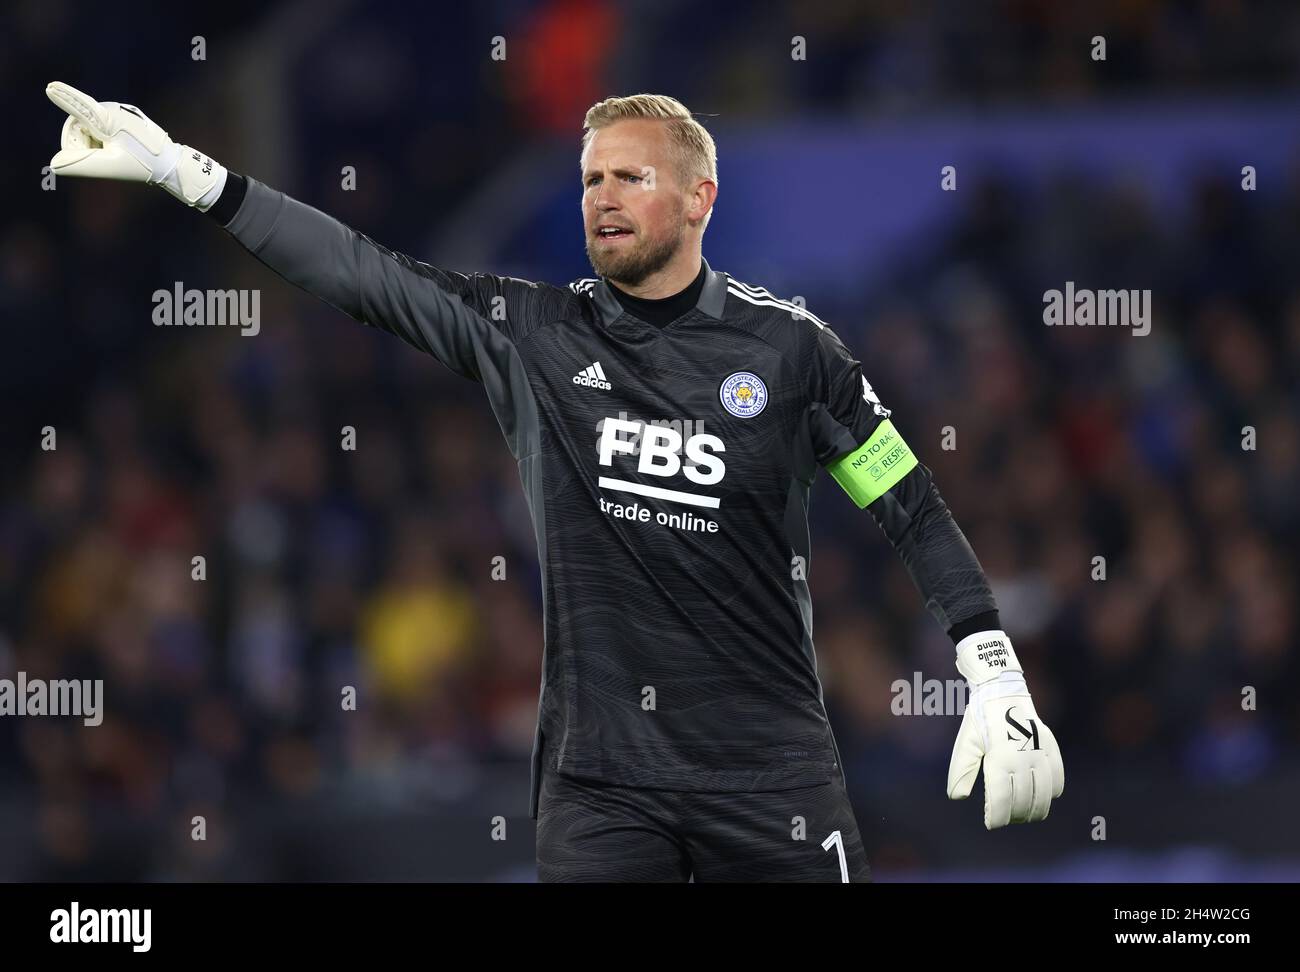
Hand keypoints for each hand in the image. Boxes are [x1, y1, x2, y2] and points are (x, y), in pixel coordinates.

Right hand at [46, 81, 225, 208]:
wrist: (169, 161)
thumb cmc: (143, 164)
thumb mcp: (112, 167)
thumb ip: (82, 165)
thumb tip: (55, 164)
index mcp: (108, 120)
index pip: (81, 108)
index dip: (65, 98)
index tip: (51, 87)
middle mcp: (110, 110)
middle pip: (77, 126)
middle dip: (82, 144)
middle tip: (104, 157)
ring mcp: (115, 111)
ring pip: (87, 128)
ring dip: (93, 143)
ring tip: (115, 153)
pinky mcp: (119, 115)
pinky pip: (99, 128)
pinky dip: (102, 140)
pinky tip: (118, 149)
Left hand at [946, 631, 1063, 828]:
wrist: (1003, 691)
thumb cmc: (980, 719)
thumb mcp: (966, 743)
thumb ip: (961, 771)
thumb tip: (957, 798)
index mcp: (999, 757)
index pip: (1001, 800)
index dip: (996, 818)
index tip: (990, 824)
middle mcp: (1023, 758)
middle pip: (1023, 802)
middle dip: (1012, 816)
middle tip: (1002, 818)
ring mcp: (1041, 754)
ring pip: (1044, 797)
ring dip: (1033, 810)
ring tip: (1022, 813)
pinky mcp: (1052, 749)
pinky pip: (1058, 781)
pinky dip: (1051, 793)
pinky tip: (1041, 795)